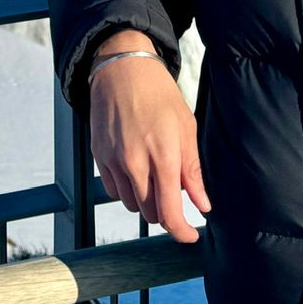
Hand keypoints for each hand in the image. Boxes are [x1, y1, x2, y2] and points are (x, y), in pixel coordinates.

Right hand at [88, 40, 210, 242]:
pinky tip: (135, 169)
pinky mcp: (99, 156)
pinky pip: (113, 190)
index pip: (170, 213)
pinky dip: (126, 188)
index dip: (182, 232)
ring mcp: (114, 161)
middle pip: (150, 214)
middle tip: (173, 191)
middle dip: (166, 211)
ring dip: (146, 200)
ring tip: (153, 174)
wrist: (122, 68)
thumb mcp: (186, 127)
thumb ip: (193, 171)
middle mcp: (135, 163)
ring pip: (131, 204)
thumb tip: (203, 205)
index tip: (190, 235)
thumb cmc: (158, 93)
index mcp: (163, 156)